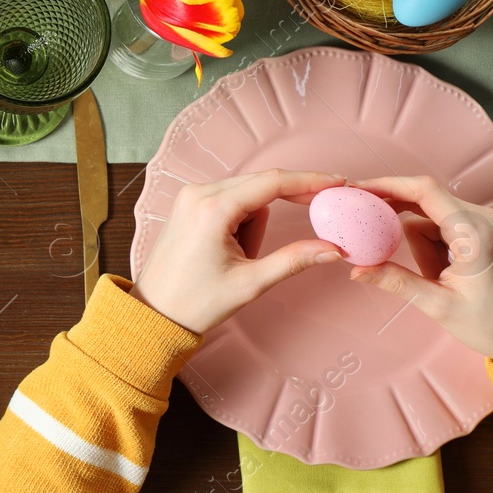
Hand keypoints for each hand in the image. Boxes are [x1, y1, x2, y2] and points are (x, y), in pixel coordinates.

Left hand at [132, 170, 345, 333]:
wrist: (155, 312)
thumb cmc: (196, 301)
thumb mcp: (251, 283)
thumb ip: (294, 260)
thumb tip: (333, 250)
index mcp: (213, 208)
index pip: (272, 182)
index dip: (309, 180)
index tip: (337, 181)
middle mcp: (198, 192)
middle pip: (261, 185)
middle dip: (284, 206)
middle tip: (312, 220)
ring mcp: (190, 195)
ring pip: (247, 195)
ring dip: (255, 223)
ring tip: (240, 258)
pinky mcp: (188, 203)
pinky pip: (230, 200)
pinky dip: (241, 220)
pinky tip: (230, 249)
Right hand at [348, 175, 492, 366]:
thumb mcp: (439, 305)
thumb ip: (396, 282)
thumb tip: (357, 269)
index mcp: (474, 232)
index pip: (424, 190)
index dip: (388, 184)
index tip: (358, 189)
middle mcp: (481, 218)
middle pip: (422, 203)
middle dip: (398, 223)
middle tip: (371, 236)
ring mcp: (482, 223)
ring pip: (429, 218)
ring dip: (420, 246)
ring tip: (434, 280)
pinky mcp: (481, 232)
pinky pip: (440, 227)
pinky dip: (430, 247)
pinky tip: (438, 273)